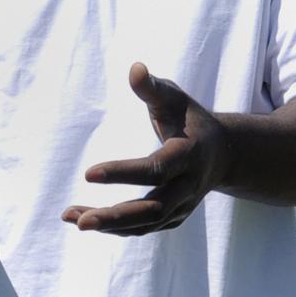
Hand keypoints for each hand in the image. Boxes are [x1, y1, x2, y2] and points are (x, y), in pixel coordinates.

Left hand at [63, 63, 231, 236]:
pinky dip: (114, 228)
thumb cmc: (189, 118)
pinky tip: (82, 218)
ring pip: (145, 224)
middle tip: (80, 222)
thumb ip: (153, 88)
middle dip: (115, 216)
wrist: (223, 152)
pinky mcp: (174, 217)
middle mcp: (189, 185)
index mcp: (189, 155)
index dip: (123, 173)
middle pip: (153, 209)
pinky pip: (143, 228)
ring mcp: (183, 205)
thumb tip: (135, 68)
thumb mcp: (175, 99)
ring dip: (109, 225)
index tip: (87, 174)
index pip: (156, 169)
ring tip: (71, 218)